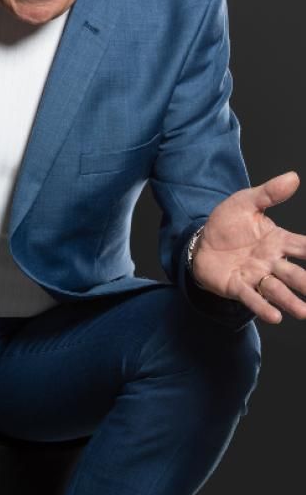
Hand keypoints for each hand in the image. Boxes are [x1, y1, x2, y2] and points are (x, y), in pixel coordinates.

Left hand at [192, 172, 304, 324]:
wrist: (200, 241)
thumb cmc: (228, 223)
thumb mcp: (246, 202)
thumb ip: (269, 193)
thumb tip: (293, 177)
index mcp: (278, 241)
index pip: (305, 247)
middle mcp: (271, 262)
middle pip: (295, 274)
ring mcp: (255, 276)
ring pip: (277, 290)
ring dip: (290, 301)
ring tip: (304, 312)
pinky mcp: (237, 286)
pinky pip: (251, 298)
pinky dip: (262, 306)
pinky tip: (275, 317)